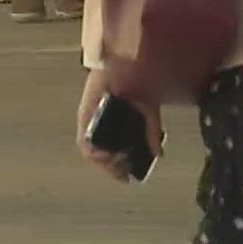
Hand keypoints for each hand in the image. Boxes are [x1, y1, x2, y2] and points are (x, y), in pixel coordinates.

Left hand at [76, 68, 163, 182]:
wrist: (124, 64)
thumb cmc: (135, 83)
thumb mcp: (148, 113)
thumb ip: (152, 133)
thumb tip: (158, 155)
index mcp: (113, 125)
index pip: (110, 154)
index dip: (117, 170)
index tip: (127, 178)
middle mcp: (99, 125)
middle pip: (99, 157)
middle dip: (111, 170)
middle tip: (123, 173)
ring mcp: (90, 122)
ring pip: (90, 153)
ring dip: (103, 164)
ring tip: (117, 164)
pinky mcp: (84, 116)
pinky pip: (84, 141)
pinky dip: (94, 152)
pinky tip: (105, 155)